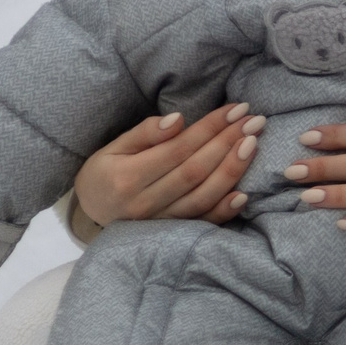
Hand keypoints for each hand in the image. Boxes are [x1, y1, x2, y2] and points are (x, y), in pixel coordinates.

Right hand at [75, 104, 264, 227]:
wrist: (90, 210)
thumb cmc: (106, 171)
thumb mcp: (115, 146)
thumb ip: (145, 133)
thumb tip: (178, 120)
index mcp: (126, 176)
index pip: (178, 149)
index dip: (209, 128)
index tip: (235, 109)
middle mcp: (143, 203)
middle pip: (195, 171)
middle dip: (228, 143)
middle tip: (254, 121)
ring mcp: (158, 222)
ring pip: (202, 197)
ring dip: (233, 171)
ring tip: (254, 144)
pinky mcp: (171, 235)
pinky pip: (201, 223)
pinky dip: (224, 211)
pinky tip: (245, 194)